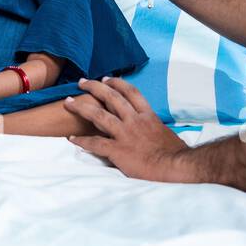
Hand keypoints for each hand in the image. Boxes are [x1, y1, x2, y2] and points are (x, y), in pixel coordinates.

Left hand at [64, 78, 193, 180]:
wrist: (176, 166)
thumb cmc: (175, 153)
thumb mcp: (165, 132)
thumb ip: (154, 126)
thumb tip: (154, 128)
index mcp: (147, 115)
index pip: (130, 92)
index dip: (117, 83)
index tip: (107, 78)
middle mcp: (134, 120)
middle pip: (111, 97)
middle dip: (94, 87)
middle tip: (82, 82)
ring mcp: (125, 134)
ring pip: (98, 115)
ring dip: (81, 108)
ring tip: (69, 102)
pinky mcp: (118, 150)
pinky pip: (96, 143)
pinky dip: (82, 140)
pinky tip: (72, 139)